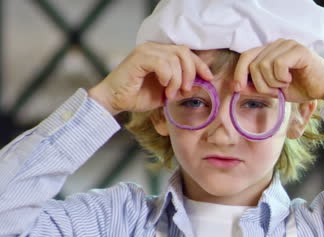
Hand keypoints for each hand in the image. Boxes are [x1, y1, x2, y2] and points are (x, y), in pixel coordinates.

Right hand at [88, 42, 213, 115]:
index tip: (208, 78)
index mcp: (161, 53)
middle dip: (191, 72)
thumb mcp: (168, 91)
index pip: (186, 52)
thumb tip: (201, 83)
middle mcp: (154, 48)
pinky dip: (167, 77)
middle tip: (186, 89)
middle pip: (184, 52)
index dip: (200, 64)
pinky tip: (163, 86)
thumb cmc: (138, 96)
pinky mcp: (139, 58)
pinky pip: (162, 63)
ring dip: (177, 79)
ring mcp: (145, 51)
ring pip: (174, 59)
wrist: (115, 101)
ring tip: (171, 93)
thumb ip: (182, 84)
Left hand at [234, 40, 323, 102]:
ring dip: (272, 82)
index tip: (238, 88)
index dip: (239, 72)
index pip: (247, 56)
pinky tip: (290, 80)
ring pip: (263, 65)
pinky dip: (281, 78)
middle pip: (253, 62)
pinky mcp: (298, 50)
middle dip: (260, 83)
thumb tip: (238, 87)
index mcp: (272, 50)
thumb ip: (258, 87)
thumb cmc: (305, 88)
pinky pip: (277, 65)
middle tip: (275, 91)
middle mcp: (279, 44)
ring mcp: (288, 45)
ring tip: (284, 86)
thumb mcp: (276, 90)